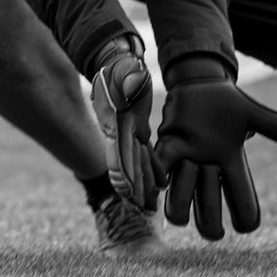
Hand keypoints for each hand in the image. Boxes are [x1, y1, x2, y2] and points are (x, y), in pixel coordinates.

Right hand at [90, 36, 164, 210]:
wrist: (119, 65)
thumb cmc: (120, 67)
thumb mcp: (123, 71)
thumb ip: (128, 78)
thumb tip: (134, 79)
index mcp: (115, 120)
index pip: (118, 152)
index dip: (124, 173)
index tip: (128, 192)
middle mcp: (119, 132)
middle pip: (128, 165)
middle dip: (135, 189)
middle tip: (144, 210)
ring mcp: (128, 133)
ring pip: (137, 163)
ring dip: (144, 185)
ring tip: (151, 207)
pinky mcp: (138, 130)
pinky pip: (146, 153)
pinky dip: (152, 169)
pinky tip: (161, 185)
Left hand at [154, 55, 276, 239]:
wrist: (198, 84)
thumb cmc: (227, 104)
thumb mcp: (254, 114)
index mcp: (232, 167)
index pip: (242, 206)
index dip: (245, 219)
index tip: (245, 223)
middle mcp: (207, 174)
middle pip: (208, 220)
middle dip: (210, 219)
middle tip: (211, 186)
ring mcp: (185, 164)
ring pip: (178, 209)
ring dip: (184, 193)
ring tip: (189, 166)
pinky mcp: (165, 149)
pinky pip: (159, 172)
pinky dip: (160, 177)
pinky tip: (166, 169)